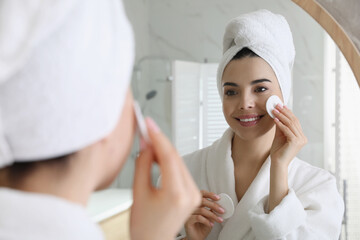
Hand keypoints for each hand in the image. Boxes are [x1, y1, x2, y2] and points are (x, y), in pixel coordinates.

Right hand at [130, 118, 200, 239]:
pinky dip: (169, 160)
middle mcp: (190, 193)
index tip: (149, 124)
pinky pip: (181, 170)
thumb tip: (146, 145)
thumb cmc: (144, 226)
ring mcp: (194, 193)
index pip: (169, 156)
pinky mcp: (193, 193)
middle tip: (147, 130)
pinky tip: (158, 156)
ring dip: (164, 150)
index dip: (158, 137)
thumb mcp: (138, 193)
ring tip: (148, 143)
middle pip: (176, 157)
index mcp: (176, 194)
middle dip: (160, 141)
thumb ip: (143, 165)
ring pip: (179, 161)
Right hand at [184, 190, 224, 239]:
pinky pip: (198, 217)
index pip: (202, 194)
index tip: (218, 198)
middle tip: (222, 210)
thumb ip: (212, 210)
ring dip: (213, 215)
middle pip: (202, 200)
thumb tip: (220, 205)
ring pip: (202, 210)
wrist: (197, 238)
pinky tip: (211, 224)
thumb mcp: (210, 217)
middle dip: (214, 205)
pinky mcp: (187, 220)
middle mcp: (192, 207)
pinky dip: (207, 221)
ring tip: (219, 220)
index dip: (210, 194)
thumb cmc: (203, 227)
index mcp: (197, 203)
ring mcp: (188, 213)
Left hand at [270, 104, 306, 166]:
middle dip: (285, 112)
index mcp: (300, 136)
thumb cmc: (278, 151)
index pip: (295, 121)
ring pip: (291, 124)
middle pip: (294, 121)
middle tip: (277, 105)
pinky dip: (281, 124)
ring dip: (281, 116)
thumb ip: (280, 126)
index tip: (281, 106)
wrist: (277, 162)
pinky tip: (275, 120)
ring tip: (274, 111)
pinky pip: (287, 130)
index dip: (288, 112)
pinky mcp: (296, 142)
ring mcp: (300, 140)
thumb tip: (277, 114)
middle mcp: (302, 138)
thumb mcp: (279, 135)